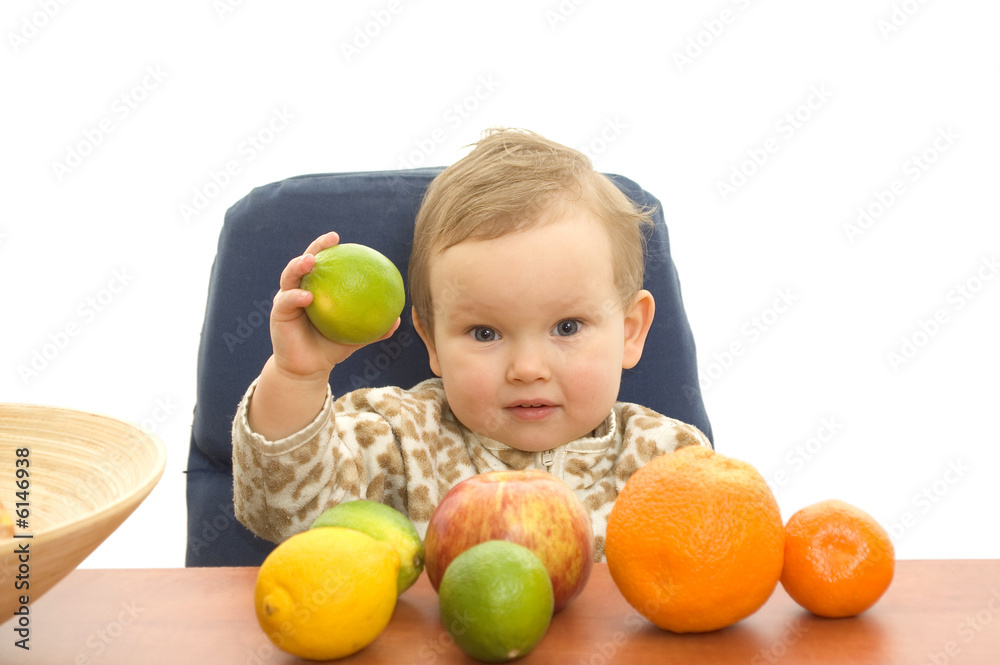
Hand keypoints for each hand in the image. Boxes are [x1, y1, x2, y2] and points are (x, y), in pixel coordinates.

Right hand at [269, 232, 400, 380]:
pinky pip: (286, 302)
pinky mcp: (278, 314)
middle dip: (314, 248)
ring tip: (311, 261)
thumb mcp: (354, 337)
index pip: (322, 264)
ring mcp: (285, 300)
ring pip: (289, 276)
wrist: (308, 369)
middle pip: (303, 262)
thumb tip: (397, 320)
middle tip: (330, 240)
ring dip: (298, 265)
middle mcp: (298, 289)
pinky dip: (296, 297)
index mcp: (316, 289)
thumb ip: (372, 328)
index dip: (328, 248)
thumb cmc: (330, 348)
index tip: (339, 238)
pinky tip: (308, 296)